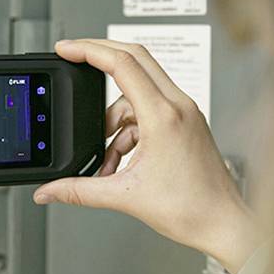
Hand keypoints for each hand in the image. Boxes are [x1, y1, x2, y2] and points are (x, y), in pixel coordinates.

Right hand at [34, 40, 255, 272]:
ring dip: (114, 116)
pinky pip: (149, 110)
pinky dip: (129, 129)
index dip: (89, 50)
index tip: (67, 49)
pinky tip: (123, 160)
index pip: (122, 63)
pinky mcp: (186, 123)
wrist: (223, 224)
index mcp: (164, 116)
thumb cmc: (192, 209)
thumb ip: (79, 191)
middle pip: (134, 58)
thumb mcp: (125, 196)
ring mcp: (185, 112)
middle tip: (74, 62)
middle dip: (100, 58)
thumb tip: (49, 190)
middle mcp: (179, 106)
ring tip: (107, 157)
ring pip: (138, 90)